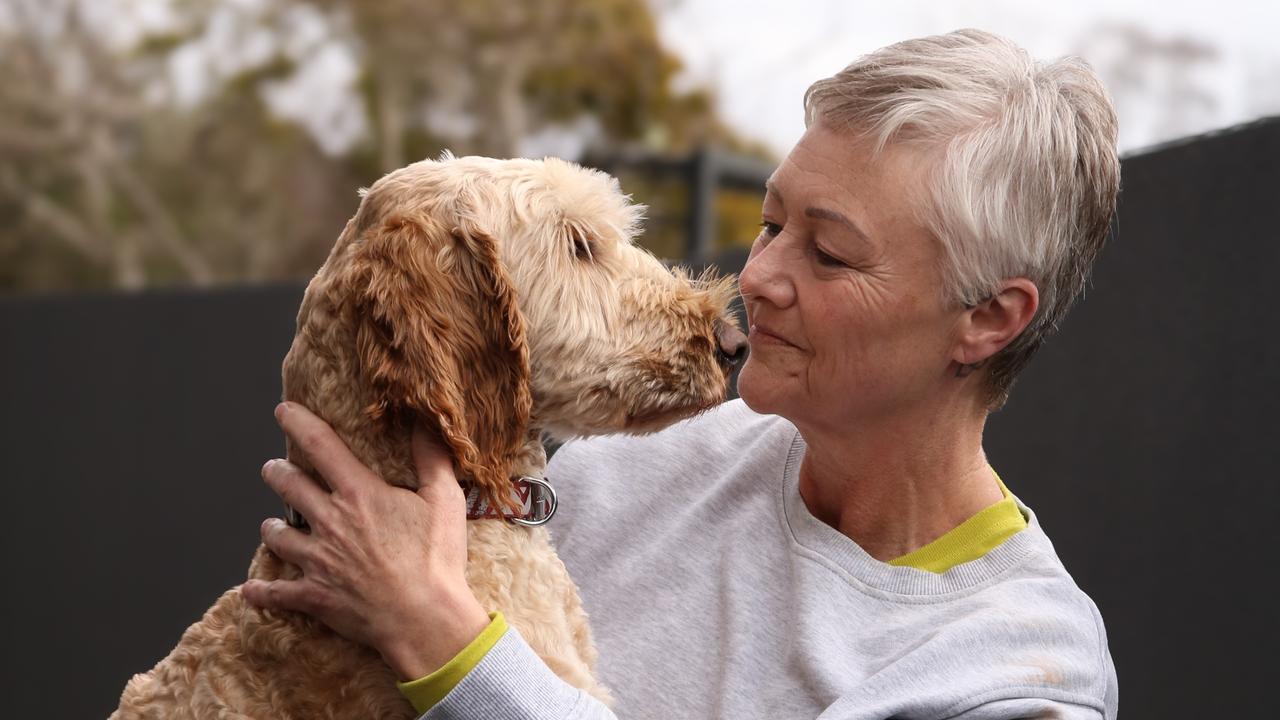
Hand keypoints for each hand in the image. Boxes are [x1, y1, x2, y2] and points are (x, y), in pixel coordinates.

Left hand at [241, 401, 490, 679]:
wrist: (425, 618)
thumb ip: (432, 458)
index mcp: (360, 493)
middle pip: (289, 486)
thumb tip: (426, 421)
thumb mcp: (445, 500)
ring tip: (270, 525)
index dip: (298, 423)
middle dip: (276, 472)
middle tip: (273, 468)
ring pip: (277, 536)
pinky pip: (277, 593)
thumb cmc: (437, 559)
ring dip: (271, 528)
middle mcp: (331, 521)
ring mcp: (318, 560)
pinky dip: (261, 592)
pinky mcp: (316, 596)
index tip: (283, 411)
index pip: (320, 446)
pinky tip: (250, 591)